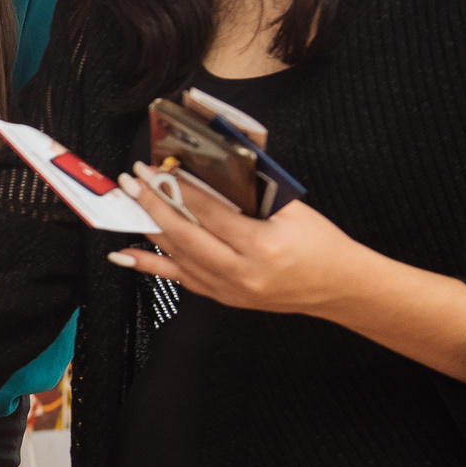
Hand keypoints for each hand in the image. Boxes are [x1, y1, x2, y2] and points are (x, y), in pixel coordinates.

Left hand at [110, 165, 364, 315]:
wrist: (340, 287)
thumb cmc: (322, 245)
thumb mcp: (292, 210)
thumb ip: (251, 191)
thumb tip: (210, 169)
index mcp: (262, 246)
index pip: (208, 213)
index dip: (179, 190)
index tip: (159, 171)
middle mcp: (242, 272)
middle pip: (184, 235)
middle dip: (154, 204)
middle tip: (134, 181)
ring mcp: (230, 289)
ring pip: (177, 257)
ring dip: (148, 228)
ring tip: (129, 204)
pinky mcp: (224, 297)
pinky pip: (179, 279)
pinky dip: (150, 265)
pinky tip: (125, 254)